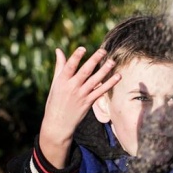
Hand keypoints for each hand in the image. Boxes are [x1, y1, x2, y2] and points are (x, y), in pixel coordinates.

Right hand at [39, 47, 120, 167]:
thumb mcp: (55, 83)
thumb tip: (59, 50)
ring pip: (94, 81)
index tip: (83, 48)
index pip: (69, 66)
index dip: (76, 57)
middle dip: (94, 60)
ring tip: (112, 62)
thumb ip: (59, 66)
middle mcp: (72, 87)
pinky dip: (109, 84)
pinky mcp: (88, 102)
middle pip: (85, 72)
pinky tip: (117, 77)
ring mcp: (81, 95)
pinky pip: (100, 91)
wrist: (58, 124)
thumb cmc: (55, 101)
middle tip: (103, 51)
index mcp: (61, 81)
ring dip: (104, 71)